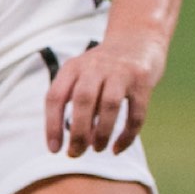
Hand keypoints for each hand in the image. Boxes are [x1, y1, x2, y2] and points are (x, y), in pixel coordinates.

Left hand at [45, 34, 163, 155]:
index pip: (55, 96)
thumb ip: (72, 101)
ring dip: (101, 132)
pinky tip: (117, 148)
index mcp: (73, 67)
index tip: (54, 149)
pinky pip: (136, 114)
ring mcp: (120, 73)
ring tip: (97, 150)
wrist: (136, 39)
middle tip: (75, 154)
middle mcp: (94, 67)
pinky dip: (126, 135)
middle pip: (82, 100)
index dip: (52, 125)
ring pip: (109, 105)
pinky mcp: (143, 82)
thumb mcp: (80, 74)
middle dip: (77, 132)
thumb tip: (69, 141)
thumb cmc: (102, 68)